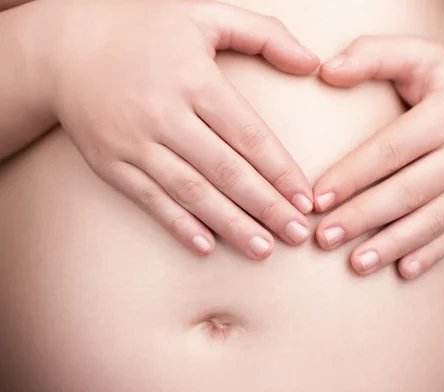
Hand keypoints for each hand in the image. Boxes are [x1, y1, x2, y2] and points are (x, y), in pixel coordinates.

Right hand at [44, 0, 318, 258]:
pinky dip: (178, 224)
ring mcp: (135, 142)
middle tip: (297, 235)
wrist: (65, 47)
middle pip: (226, 170)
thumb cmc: (145, 30)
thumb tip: (311, 63)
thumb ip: (264, 34)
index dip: (280, 170)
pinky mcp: (111, 162)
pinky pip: (149, 199)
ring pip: (191, 191)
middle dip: (266, 206)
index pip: (249, 134)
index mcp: (195, 79)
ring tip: (263, 249)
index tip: (305, 199)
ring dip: (230, 224)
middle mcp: (165, 114)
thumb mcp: (205, 14)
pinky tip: (206, 246)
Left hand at [313, 36, 443, 277]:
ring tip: (356, 264)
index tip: (316, 198)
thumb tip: (325, 71)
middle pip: (408, 192)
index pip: (390, 150)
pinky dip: (431, 254)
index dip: (351, 176)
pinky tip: (404, 271)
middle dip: (362, 218)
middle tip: (323, 238)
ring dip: (392, 245)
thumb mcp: (421, 54)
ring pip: (432, 221)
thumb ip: (372, 55)